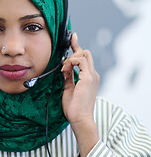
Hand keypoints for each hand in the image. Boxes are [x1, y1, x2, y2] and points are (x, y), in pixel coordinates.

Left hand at [61, 33, 99, 156]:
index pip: (84, 58)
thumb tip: (64, 69)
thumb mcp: (69, 89)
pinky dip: (70, 62)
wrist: (80, 119)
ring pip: (84, 54)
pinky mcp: (88, 78)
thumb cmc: (74, 108)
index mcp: (89, 77)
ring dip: (70, 58)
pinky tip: (65, 70)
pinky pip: (80, 61)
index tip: (72, 38)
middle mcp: (92, 74)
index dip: (77, 46)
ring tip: (63, 69)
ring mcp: (92, 75)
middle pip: (85, 52)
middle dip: (74, 49)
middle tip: (63, 59)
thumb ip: (68, 77)